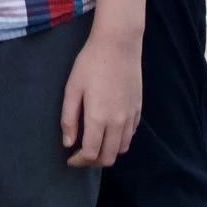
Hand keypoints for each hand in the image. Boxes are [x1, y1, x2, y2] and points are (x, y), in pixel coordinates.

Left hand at [61, 26, 142, 168]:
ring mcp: (131, 116)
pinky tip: (110, 131)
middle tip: (81, 156)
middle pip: (109, 157)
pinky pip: (131, 134)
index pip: (91, 154)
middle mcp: (117, 122)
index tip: (70, 159)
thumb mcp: (73, 88)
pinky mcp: (138, 109)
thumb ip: (69, 118)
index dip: (79, 162)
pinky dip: (120, 140)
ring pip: (122, 149)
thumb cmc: (91, 63)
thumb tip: (68, 143)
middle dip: (93, 162)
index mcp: (99, 118)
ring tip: (95, 145)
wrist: (118, 44)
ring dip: (108, 153)